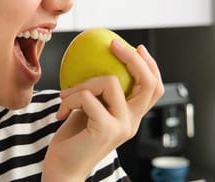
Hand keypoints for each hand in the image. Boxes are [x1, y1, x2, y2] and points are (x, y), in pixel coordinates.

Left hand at [42, 40, 164, 180]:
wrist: (61, 171)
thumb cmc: (71, 141)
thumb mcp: (88, 110)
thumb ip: (97, 93)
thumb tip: (94, 60)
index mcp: (131, 118)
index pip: (154, 89)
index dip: (150, 65)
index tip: (135, 48)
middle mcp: (132, 123)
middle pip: (147, 82)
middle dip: (132, 58)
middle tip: (113, 45)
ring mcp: (121, 126)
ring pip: (110, 82)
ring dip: (81, 84)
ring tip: (65, 96)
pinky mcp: (105, 129)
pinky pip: (87, 96)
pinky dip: (69, 99)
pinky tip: (60, 112)